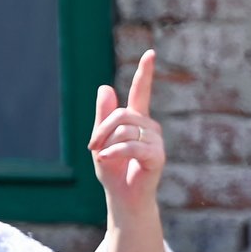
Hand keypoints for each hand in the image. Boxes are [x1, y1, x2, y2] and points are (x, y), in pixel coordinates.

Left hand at [90, 49, 165, 217]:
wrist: (124, 197)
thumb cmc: (113, 170)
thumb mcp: (100, 140)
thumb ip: (102, 116)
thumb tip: (105, 87)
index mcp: (137, 120)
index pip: (141, 92)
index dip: (145, 73)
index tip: (150, 53)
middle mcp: (150, 127)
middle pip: (121, 114)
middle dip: (101, 129)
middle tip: (93, 147)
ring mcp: (156, 141)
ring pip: (125, 130)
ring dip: (107, 144)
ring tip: (103, 158)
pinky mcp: (157, 156)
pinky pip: (131, 145)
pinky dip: (114, 152)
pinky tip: (105, 159)